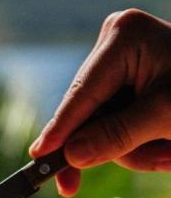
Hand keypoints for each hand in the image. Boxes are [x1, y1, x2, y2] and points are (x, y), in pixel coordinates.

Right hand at [29, 8, 170, 195]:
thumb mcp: (166, 116)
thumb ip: (117, 135)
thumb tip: (71, 155)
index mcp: (123, 36)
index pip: (83, 93)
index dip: (61, 129)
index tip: (40, 158)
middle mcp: (115, 43)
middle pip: (91, 112)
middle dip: (123, 145)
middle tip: (161, 161)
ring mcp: (121, 62)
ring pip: (104, 124)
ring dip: (141, 148)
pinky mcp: (129, 81)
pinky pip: (117, 123)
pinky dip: (144, 142)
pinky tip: (168, 145)